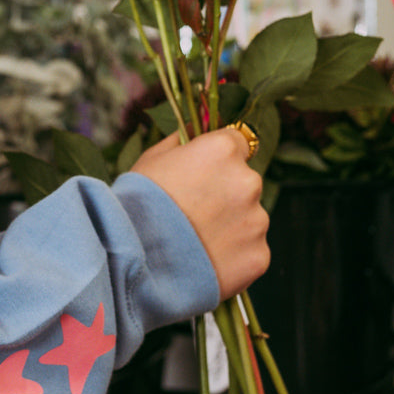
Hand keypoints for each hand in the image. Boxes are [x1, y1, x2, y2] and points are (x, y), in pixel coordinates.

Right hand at [131, 127, 269, 300]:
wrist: (134, 261)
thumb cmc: (137, 205)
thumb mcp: (151, 160)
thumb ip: (180, 142)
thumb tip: (191, 132)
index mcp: (223, 150)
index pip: (238, 142)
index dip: (220, 159)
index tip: (208, 173)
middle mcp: (248, 181)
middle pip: (245, 182)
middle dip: (226, 195)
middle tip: (195, 213)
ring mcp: (257, 221)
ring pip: (249, 219)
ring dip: (231, 227)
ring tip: (196, 242)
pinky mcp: (259, 256)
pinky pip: (250, 251)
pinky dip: (234, 256)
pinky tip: (206, 261)